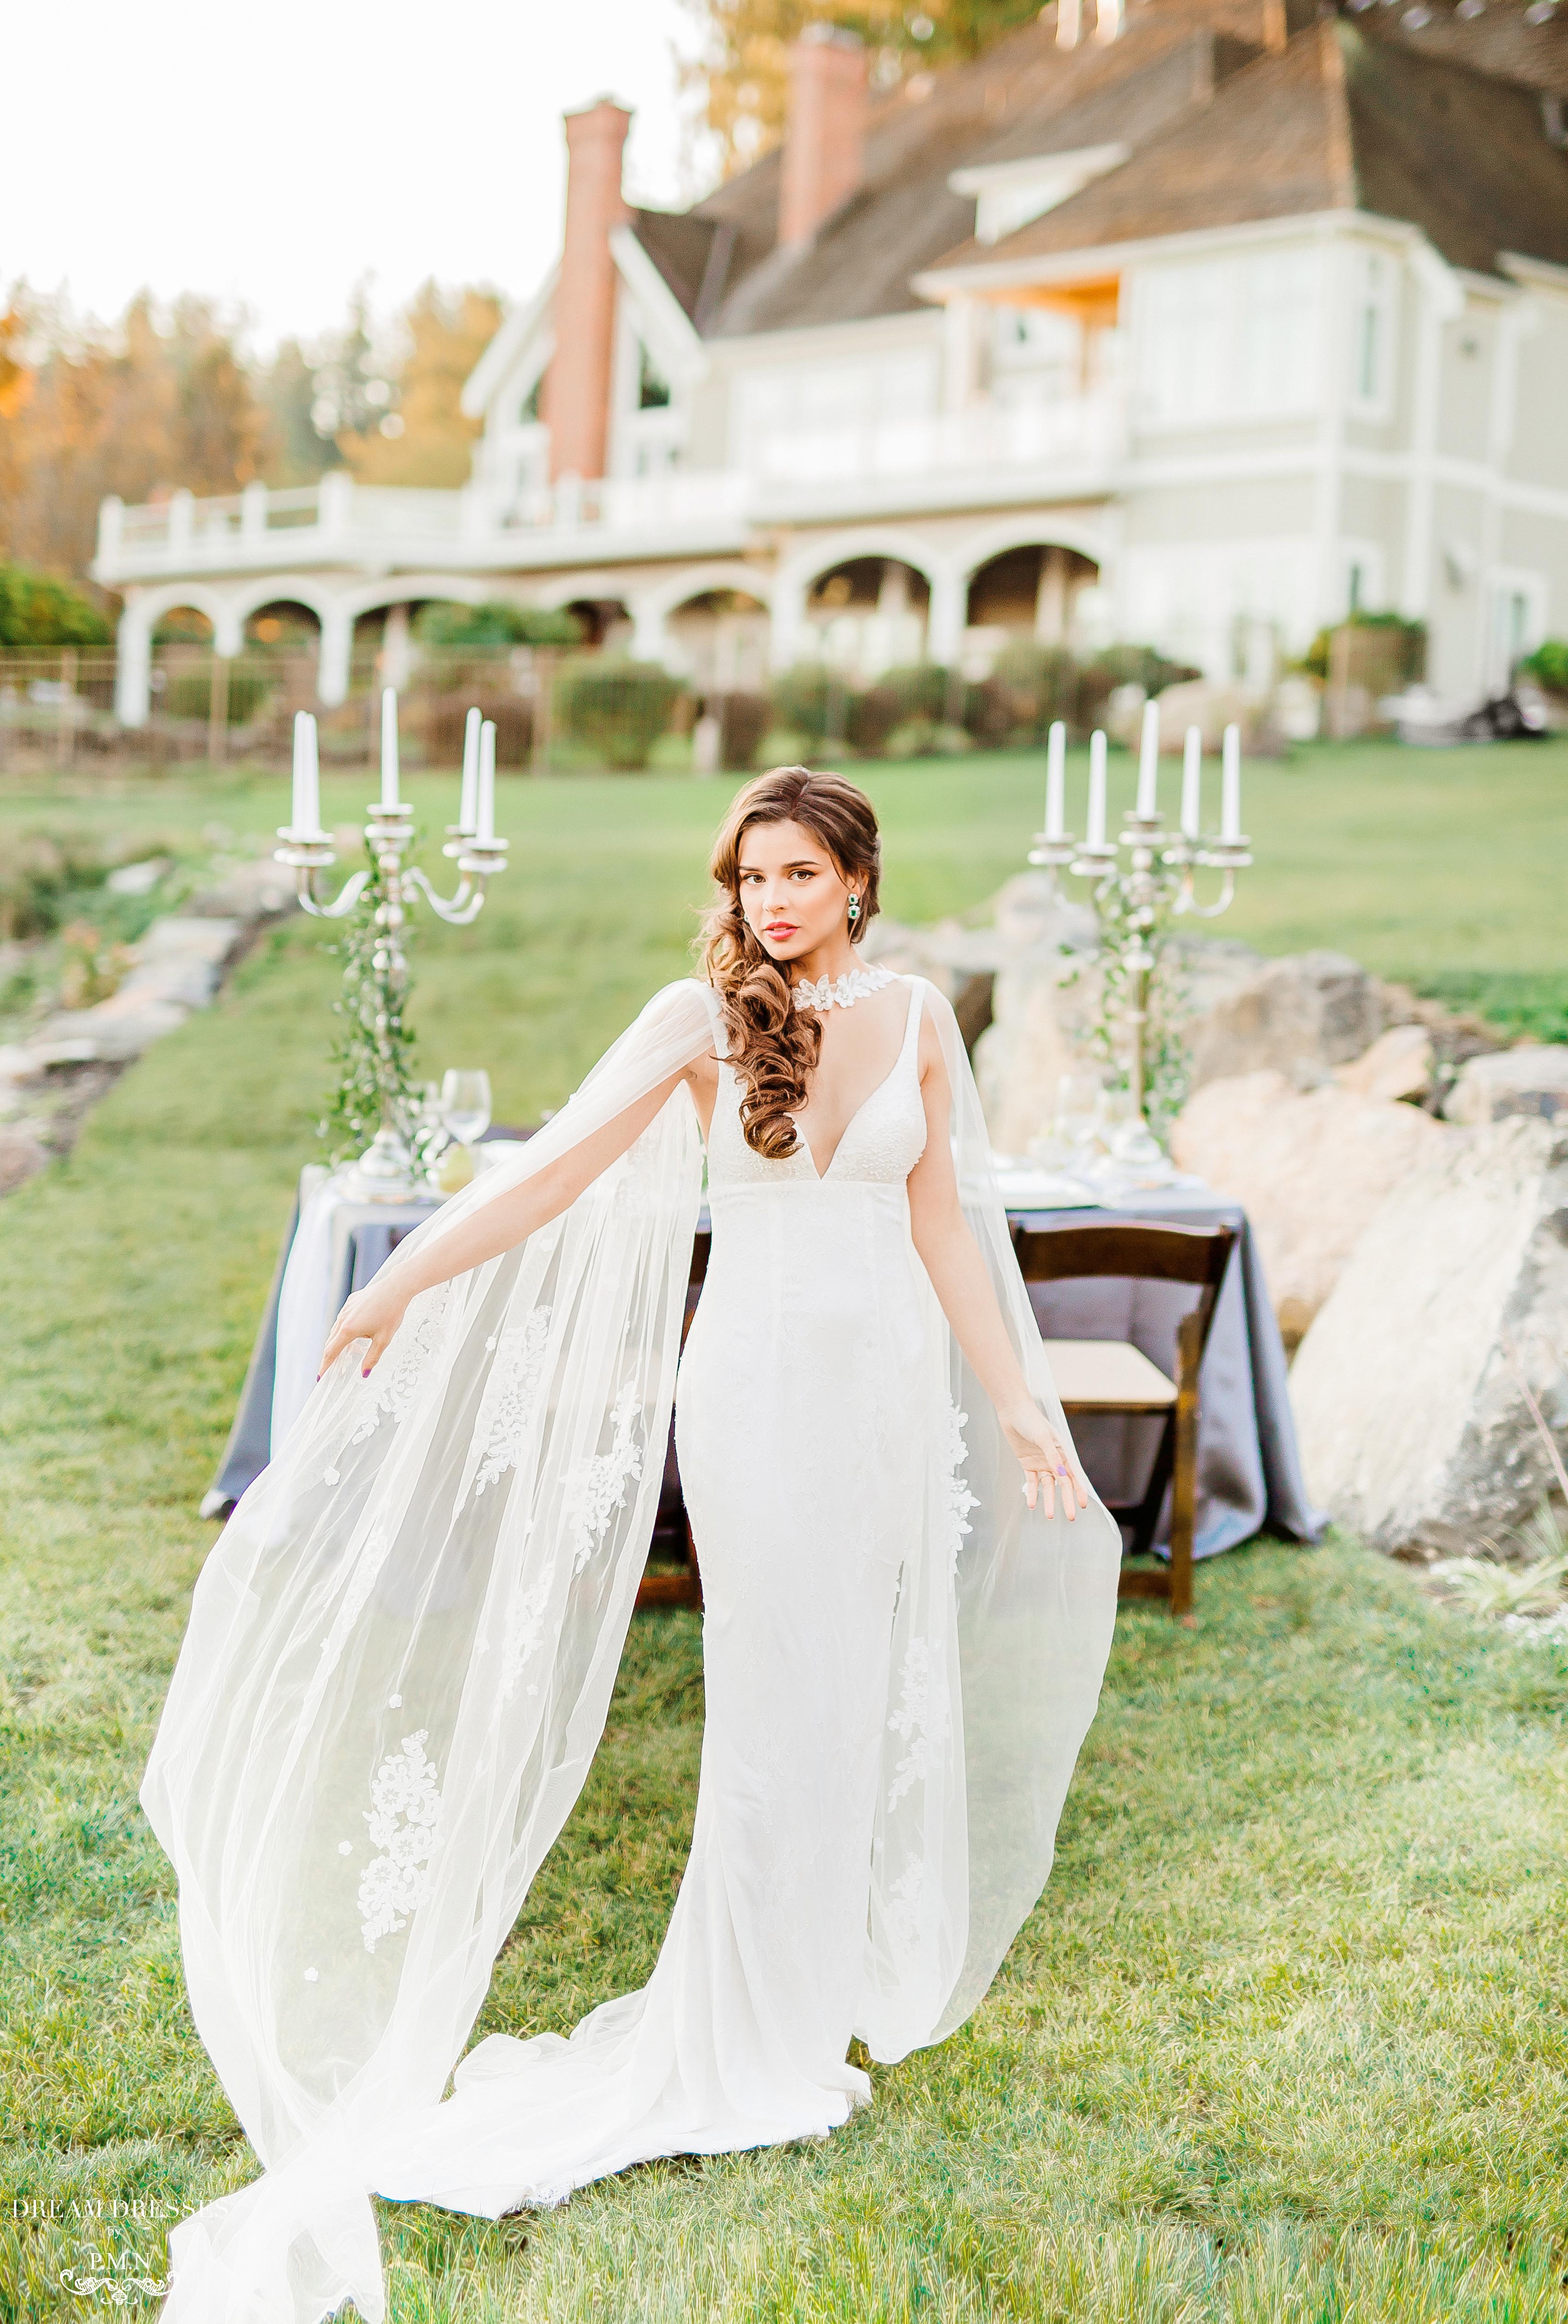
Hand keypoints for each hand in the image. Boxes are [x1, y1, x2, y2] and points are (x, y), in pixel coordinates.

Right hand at [319, 1274, 412, 1380]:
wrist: (396, 1288)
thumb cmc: (391, 1312)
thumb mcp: (383, 1339)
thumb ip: (372, 1358)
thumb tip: (364, 1373)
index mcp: (348, 1329)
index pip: (331, 1352)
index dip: (325, 1365)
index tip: (320, 1376)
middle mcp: (343, 1318)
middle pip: (331, 1341)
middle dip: (331, 1356)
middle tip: (334, 1368)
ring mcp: (346, 1309)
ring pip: (337, 1330)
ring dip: (340, 1342)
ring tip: (350, 1351)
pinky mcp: (351, 1302)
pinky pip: (344, 1319)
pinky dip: (345, 1329)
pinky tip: (358, 1332)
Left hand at [999, 1399, 1089, 1521]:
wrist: (1013, 1411)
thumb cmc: (1031, 1421)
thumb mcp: (1044, 1437)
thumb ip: (1053, 1456)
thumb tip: (1063, 1475)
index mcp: (1062, 1452)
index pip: (1074, 1475)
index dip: (1079, 1490)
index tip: (1084, 1505)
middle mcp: (1054, 1460)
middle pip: (1062, 1484)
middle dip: (1067, 1501)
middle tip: (1071, 1518)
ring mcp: (1041, 1463)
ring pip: (1047, 1486)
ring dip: (1048, 1500)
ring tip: (1050, 1516)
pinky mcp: (1027, 1463)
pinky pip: (1032, 1482)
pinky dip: (1032, 1493)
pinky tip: (1032, 1504)